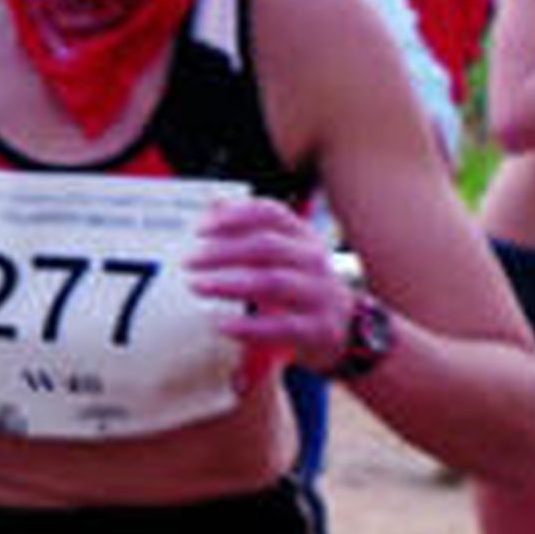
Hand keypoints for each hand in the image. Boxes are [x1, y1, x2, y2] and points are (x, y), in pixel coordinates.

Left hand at [186, 197, 352, 373]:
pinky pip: (282, 326)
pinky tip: (222, 325)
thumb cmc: (302, 288)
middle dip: (222, 251)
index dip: (234, 216)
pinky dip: (250, 327)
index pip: (271, 213)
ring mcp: (319, 294)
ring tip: (196, 285)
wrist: (346, 331)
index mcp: (303, 237)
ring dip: (229, 283)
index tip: (199, 227)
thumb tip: (212, 202)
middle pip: (266, 246)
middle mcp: (314, 260)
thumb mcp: (285, 254)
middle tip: (188, 261)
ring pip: (272, 282)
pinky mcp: (319, 330)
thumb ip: (251, 231)